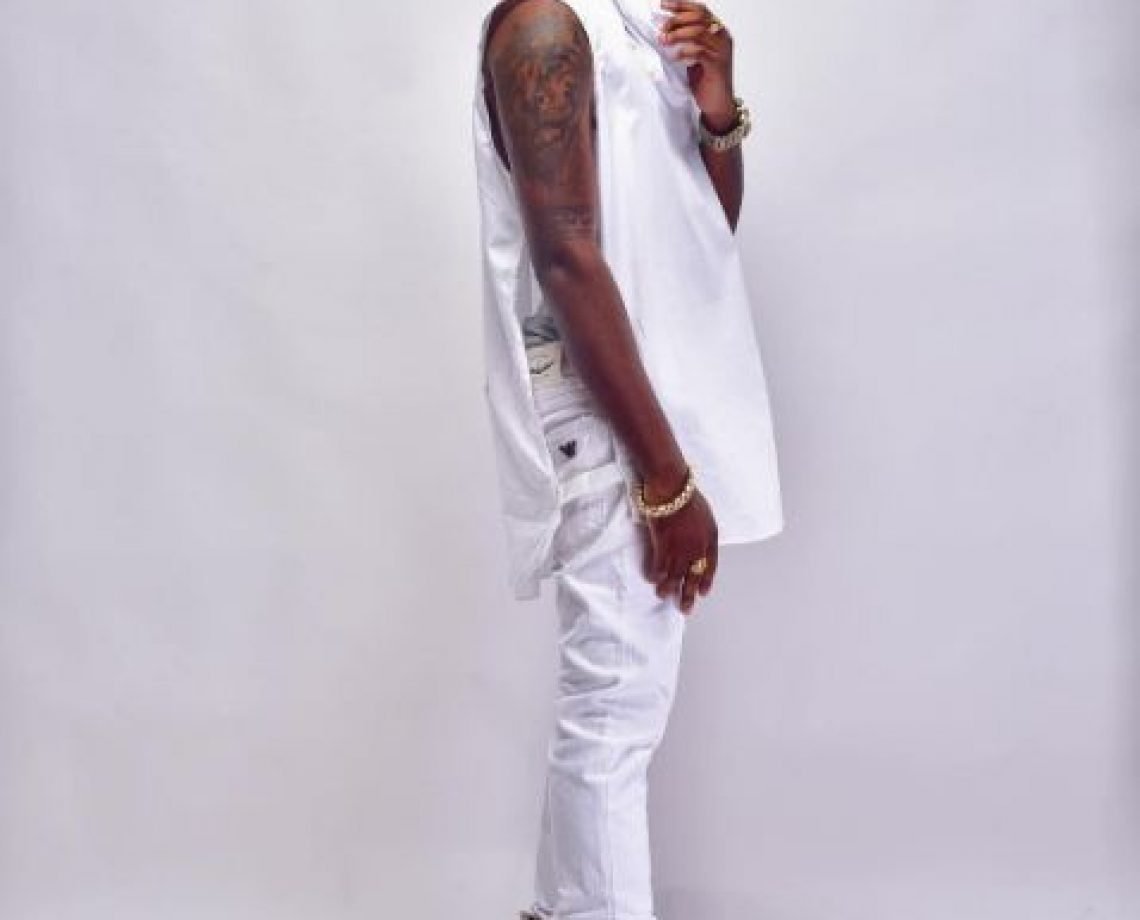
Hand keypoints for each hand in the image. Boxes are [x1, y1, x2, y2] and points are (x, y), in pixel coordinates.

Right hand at [641, 482, 719, 614]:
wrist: (671, 486)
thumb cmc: (685, 493)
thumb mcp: (703, 512)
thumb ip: (701, 529)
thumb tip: (695, 538)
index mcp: (710, 538)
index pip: (710, 566)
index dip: (706, 581)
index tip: (702, 593)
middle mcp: (697, 547)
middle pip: (693, 576)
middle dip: (688, 594)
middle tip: (685, 609)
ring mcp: (680, 549)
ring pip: (674, 576)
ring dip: (667, 588)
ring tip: (663, 596)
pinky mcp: (663, 546)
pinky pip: (658, 568)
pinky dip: (654, 575)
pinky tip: (652, 579)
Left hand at [658, 0, 736, 131]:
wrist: (718, 105)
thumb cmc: (705, 80)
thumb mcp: (694, 55)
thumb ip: (686, 41)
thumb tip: (664, 29)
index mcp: (717, 32)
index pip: (700, 10)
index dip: (681, 5)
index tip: (663, 4)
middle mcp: (722, 38)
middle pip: (699, 18)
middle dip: (677, 19)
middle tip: (661, 27)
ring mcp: (721, 51)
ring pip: (698, 32)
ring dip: (678, 34)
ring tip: (663, 40)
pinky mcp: (717, 66)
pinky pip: (699, 52)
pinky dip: (684, 52)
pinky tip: (674, 56)